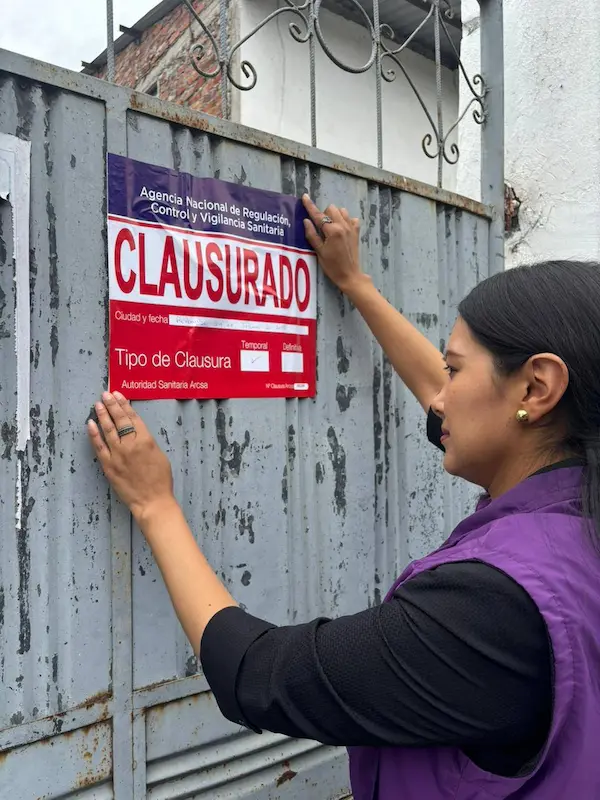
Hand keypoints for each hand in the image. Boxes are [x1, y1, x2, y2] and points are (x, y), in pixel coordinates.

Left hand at [88, 391, 174, 522]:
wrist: (152, 501)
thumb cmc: (161, 479)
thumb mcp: (159, 455)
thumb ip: (147, 441)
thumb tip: (136, 432)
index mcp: (146, 440)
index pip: (133, 418)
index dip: (125, 405)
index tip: (118, 395)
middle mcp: (130, 444)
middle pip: (119, 420)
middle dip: (112, 405)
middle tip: (105, 394)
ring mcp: (117, 455)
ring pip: (108, 430)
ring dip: (102, 415)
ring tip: (98, 404)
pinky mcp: (108, 465)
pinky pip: (99, 447)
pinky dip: (94, 434)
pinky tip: (90, 423)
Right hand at [302, 195, 365, 294]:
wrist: (350, 275)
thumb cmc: (332, 266)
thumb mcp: (319, 252)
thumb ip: (312, 235)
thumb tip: (306, 221)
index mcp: (332, 231)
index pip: (318, 215)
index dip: (310, 206)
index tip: (305, 197)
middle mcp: (343, 226)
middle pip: (331, 209)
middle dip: (324, 214)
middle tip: (321, 228)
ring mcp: (351, 228)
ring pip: (342, 211)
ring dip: (335, 215)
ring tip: (331, 228)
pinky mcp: (356, 232)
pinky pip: (351, 219)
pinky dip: (346, 220)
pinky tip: (342, 230)